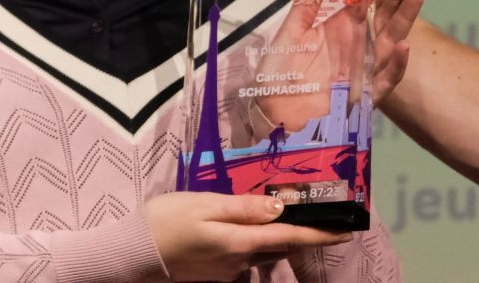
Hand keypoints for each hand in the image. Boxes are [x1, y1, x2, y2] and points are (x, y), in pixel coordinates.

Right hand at [144, 190, 347, 279]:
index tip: (348, 230)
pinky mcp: (214, 272)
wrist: (131, 254)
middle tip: (330, 220)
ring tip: (297, 217)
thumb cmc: (166, 221)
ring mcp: (226, 270)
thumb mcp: (205, 206)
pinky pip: (244, 257)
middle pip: (279, 246)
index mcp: (239, 243)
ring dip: (280, 238)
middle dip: (305, 235)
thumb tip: (281, 208)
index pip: (289, 239)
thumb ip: (244, 208)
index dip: (320, 235)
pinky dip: (256, 242)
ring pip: (262, 252)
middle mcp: (238, 262)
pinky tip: (255, 229)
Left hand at [201, 0, 425, 114]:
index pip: (367, 2)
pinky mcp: (364, 97)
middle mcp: (357, 46)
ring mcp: (363, 70)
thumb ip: (306, 5)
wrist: (271, 118)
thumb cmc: (279, 76)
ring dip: (404, 19)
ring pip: (390, 42)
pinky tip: (404, 47)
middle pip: (383, 16)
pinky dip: (396, 66)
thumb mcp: (290, 35)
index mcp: (341, 29)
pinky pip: (384, 81)